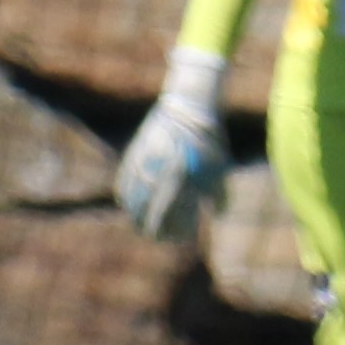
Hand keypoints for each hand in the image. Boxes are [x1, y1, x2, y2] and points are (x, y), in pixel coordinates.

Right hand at [113, 55, 230, 246]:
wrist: (189, 106)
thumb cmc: (210, 140)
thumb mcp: (220, 167)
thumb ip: (220, 195)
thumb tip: (218, 216)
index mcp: (182, 175)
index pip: (170, 214)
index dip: (172, 230)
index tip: (177, 239)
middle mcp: (159, 171)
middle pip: (149, 211)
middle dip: (154, 228)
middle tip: (159, 237)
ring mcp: (144, 163)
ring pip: (133, 200)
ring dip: (137, 217)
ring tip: (144, 227)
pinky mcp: (134, 155)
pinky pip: (124, 184)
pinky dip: (127, 199)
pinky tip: (131, 207)